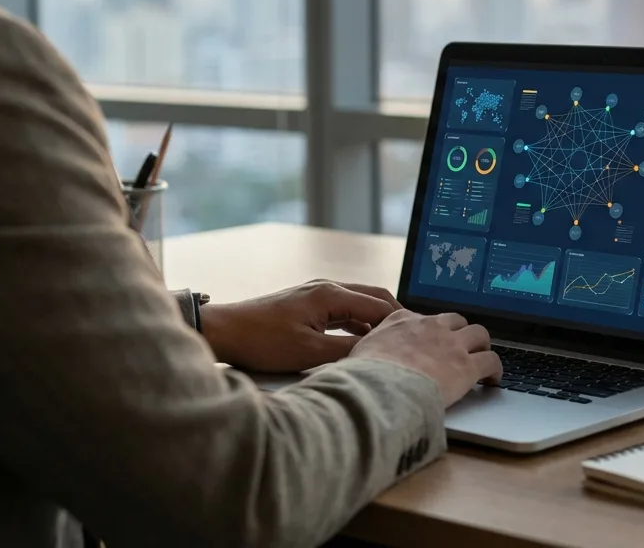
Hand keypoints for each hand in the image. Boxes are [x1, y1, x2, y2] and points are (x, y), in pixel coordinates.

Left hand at [201, 280, 399, 372]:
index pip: (380, 307)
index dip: (401, 324)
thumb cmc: (262, 341)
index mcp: (331, 295)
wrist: (224, 332)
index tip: (419, 339)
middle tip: (415, 337)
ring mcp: (316, 294)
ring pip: (359, 305)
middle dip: (396, 317)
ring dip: (377, 321)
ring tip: (394, 342)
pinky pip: (343, 311)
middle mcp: (327, 288)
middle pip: (374, 298)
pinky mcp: (306, 305)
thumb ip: (347, 352)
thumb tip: (375, 355)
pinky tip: (363, 342)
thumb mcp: (309, 353)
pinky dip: (358, 324)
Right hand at [349, 310, 502, 406]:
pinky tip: (494, 379)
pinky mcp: (467, 366)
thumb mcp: (357, 355)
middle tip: (462, 346)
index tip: (432, 340)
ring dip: (482, 345)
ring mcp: (450, 344)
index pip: (423, 318)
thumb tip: (354, 366)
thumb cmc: (361, 377)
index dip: (431, 330)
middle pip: (456, 320)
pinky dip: (496, 369)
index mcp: (401, 321)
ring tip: (482, 358)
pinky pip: (492, 361)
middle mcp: (429, 326)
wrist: (379, 389)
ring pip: (479, 334)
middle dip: (460, 332)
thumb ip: (366, 353)